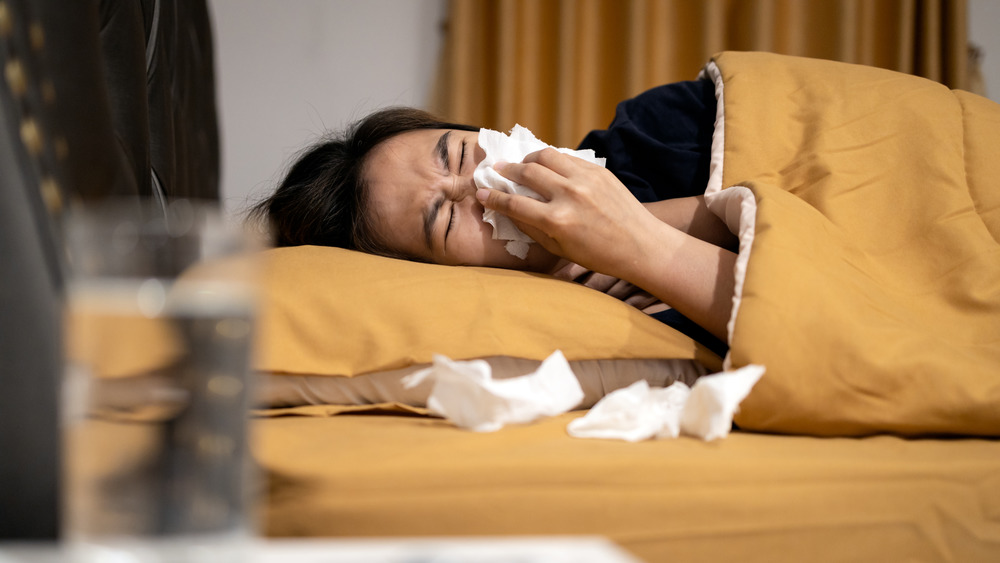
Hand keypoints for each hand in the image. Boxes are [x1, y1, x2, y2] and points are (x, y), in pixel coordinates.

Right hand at [476, 148, 665, 281]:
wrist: (640, 244)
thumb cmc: (598, 254)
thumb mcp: (560, 249)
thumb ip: (532, 228)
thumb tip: (510, 210)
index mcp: (557, 221)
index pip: (514, 203)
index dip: (493, 197)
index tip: (481, 192)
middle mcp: (568, 195)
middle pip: (526, 172)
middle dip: (506, 170)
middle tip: (496, 170)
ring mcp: (585, 179)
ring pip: (546, 155)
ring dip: (528, 158)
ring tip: (522, 164)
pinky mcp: (599, 170)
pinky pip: (567, 158)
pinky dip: (553, 160)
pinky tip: (548, 166)